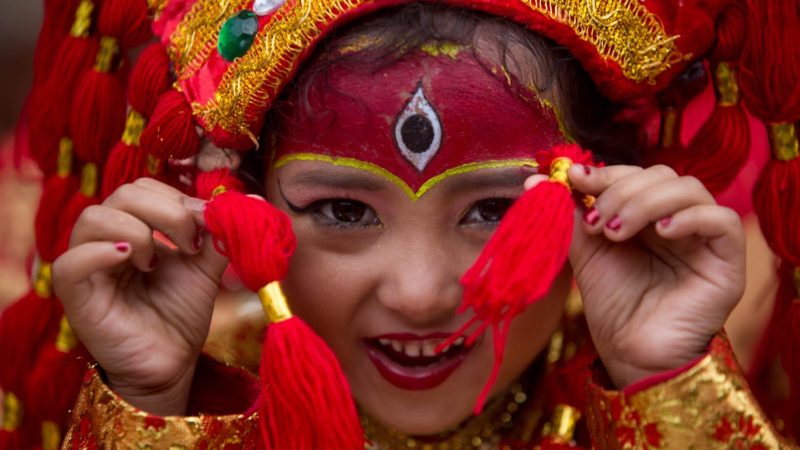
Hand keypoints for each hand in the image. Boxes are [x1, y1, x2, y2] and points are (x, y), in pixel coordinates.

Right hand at [52, 178, 227, 414]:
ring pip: (93, 219)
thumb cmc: (181, 315)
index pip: (145, 188)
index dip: (177, 199)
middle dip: (166, 211)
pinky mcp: (76, 296)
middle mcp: (106, 240)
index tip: (206, 226)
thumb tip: (253, 203)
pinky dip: (99, 253)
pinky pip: (70, 263)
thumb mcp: (205, 268)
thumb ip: (219, 235)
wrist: (172, 364)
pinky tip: (131, 261)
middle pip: (123, 195)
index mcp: (134, 228)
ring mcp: (88, 267)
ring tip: (157, 262)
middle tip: (190, 244)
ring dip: (137, 231)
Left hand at [526, 164, 744, 387]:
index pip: (634, 174)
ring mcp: (705, 239)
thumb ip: (570, 215)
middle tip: (594, 223)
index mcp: (647, 214)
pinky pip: (723, 222)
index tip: (573, 179)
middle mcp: (678, 219)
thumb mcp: (585, 252)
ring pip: (690, 189)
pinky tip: (661, 233)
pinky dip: (690, 217)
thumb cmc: (612, 306)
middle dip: (621, 191)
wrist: (630, 353)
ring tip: (617, 233)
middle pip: (661, 175)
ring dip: (645, 202)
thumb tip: (536, 181)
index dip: (605, 172)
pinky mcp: (729, 261)